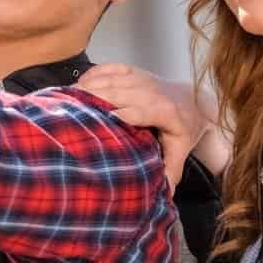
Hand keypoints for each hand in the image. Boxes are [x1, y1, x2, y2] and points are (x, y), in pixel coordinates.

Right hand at [78, 64, 209, 190]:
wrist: (194, 101)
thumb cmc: (184, 129)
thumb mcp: (181, 150)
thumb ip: (171, 171)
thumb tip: (165, 195)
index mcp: (166, 111)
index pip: (141, 110)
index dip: (122, 113)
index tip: (100, 120)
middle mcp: (154, 91)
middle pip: (121, 92)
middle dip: (96, 98)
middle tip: (71, 108)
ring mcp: (143, 78)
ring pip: (114, 79)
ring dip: (90, 86)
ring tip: (68, 97)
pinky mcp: (135, 71)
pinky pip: (111, 68)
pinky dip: (94, 74)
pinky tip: (79, 83)